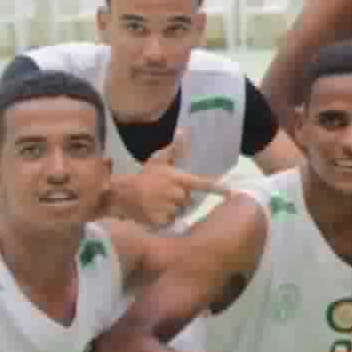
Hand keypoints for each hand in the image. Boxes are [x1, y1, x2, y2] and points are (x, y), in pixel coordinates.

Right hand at [106, 138, 231, 227]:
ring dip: (173, 207)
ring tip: (159, 200)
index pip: (202, 183)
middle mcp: (176, 194)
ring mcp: (168, 208)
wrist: (121, 193)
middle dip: (181, 197)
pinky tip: (154, 209)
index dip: (217, 188)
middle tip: (167, 192)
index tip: (230, 191)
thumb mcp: (158, 160)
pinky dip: (165, 217)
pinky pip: (170, 220)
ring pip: (180, 211)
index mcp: (177, 179)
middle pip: (189, 200)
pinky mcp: (160, 220)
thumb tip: (184, 131)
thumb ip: (174, 148)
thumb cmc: (143, 176)